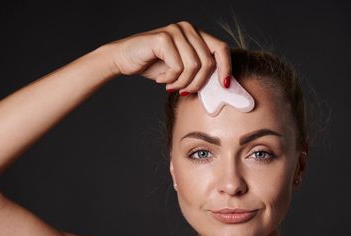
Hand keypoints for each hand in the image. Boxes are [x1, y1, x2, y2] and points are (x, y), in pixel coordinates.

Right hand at [104, 21, 230, 92]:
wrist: (124, 59)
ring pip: (194, 67)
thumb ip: (200, 71)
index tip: (225, 86)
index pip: (221, 48)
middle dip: (197, 83)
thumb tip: (224, 85)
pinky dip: (170, 79)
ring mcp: (176, 31)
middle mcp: (188, 28)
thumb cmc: (154, 65)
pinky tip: (161, 79)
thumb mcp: (182, 70)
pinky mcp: (164, 38)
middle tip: (182, 91)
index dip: (226, 68)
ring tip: (171, 85)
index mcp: (196, 34)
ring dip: (182, 83)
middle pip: (208, 63)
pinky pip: (178, 67)